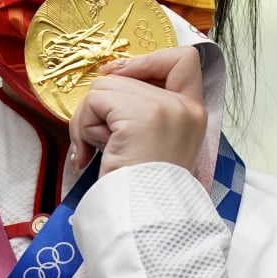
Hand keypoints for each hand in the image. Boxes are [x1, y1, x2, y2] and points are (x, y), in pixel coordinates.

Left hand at [69, 46, 206, 176]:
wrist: (144, 218)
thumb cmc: (141, 187)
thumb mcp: (153, 140)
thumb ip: (142, 107)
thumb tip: (108, 73)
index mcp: (194, 110)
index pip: (184, 59)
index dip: (146, 61)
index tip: (121, 76)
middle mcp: (185, 105)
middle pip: (124, 75)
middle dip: (101, 105)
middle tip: (101, 141)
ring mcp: (165, 108)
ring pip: (104, 86)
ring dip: (88, 119)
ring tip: (100, 149)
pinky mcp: (140, 115)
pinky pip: (94, 101)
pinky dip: (82, 126)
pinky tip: (92, 152)